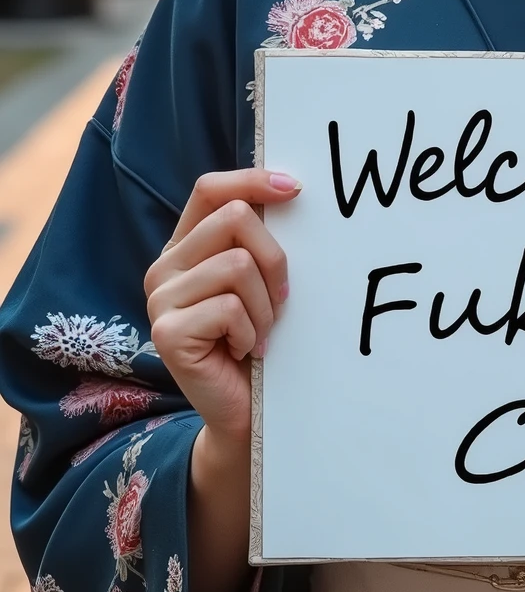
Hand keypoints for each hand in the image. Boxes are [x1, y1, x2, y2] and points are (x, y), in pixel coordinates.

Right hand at [144, 168, 298, 448]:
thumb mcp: (259, 281)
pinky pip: (230, 307)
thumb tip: (292, 189)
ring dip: (266, 304)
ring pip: (238, 264)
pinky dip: (253, 331)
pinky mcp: (166, 333)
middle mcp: (164, 268)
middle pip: (234, 218)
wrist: (245, 411)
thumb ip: (257, 241)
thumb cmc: (259, 340)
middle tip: (280, 299)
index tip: (297, 189)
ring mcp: (160, 300)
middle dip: (274, 258)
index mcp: (185, 247)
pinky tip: (245, 351)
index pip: (210, 189)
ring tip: (259, 332)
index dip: (252, 180)